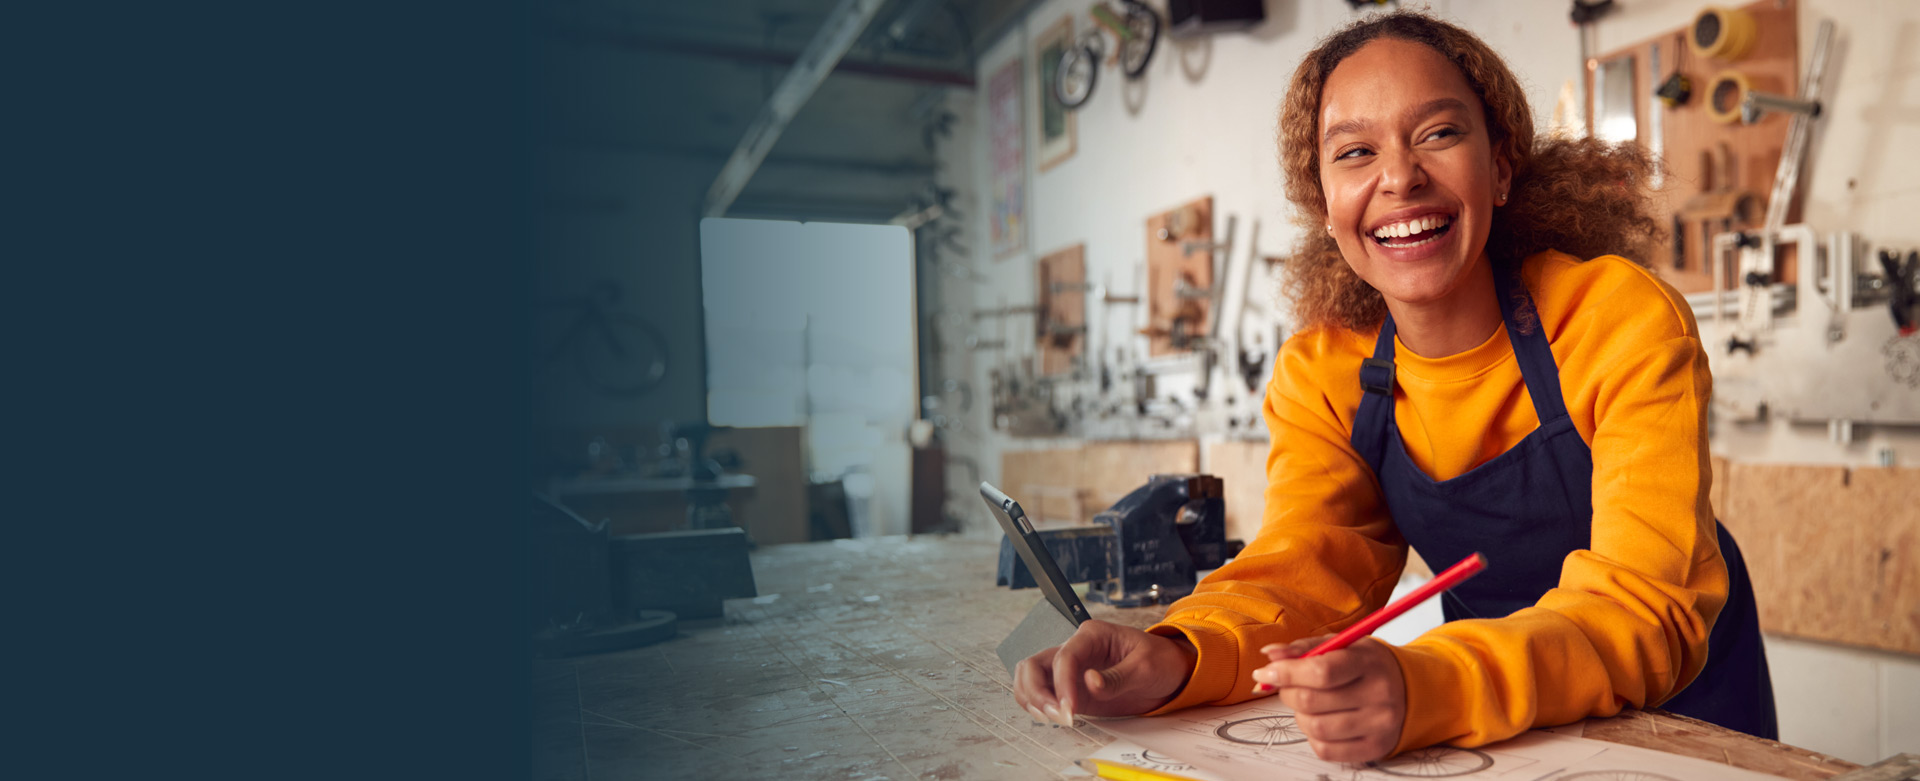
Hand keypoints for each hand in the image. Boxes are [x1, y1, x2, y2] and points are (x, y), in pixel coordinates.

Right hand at [1011, 619, 1198, 725]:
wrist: (1171, 672)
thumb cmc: (1161, 660)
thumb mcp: (1146, 666)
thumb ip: (1118, 676)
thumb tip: (1090, 682)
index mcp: (1092, 635)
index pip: (1064, 656)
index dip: (1062, 684)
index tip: (1070, 708)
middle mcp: (1075, 649)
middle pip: (1034, 664)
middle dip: (1038, 692)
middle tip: (1058, 715)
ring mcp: (1070, 670)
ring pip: (1030, 677)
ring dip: (1032, 699)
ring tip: (1054, 718)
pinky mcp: (1071, 688)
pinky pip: (1041, 693)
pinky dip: (1037, 705)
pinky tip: (1053, 716)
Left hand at [1249, 635, 1406, 762]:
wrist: (1409, 689)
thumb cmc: (1367, 665)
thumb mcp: (1341, 645)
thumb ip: (1304, 648)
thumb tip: (1270, 656)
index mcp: (1368, 662)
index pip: (1321, 671)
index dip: (1286, 673)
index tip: (1265, 673)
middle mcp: (1379, 695)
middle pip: (1311, 701)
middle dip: (1287, 692)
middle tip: (1287, 686)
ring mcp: (1379, 724)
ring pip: (1314, 727)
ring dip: (1299, 715)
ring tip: (1308, 704)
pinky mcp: (1375, 748)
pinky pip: (1325, 749)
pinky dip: (1313, 736)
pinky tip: (1322, 721)